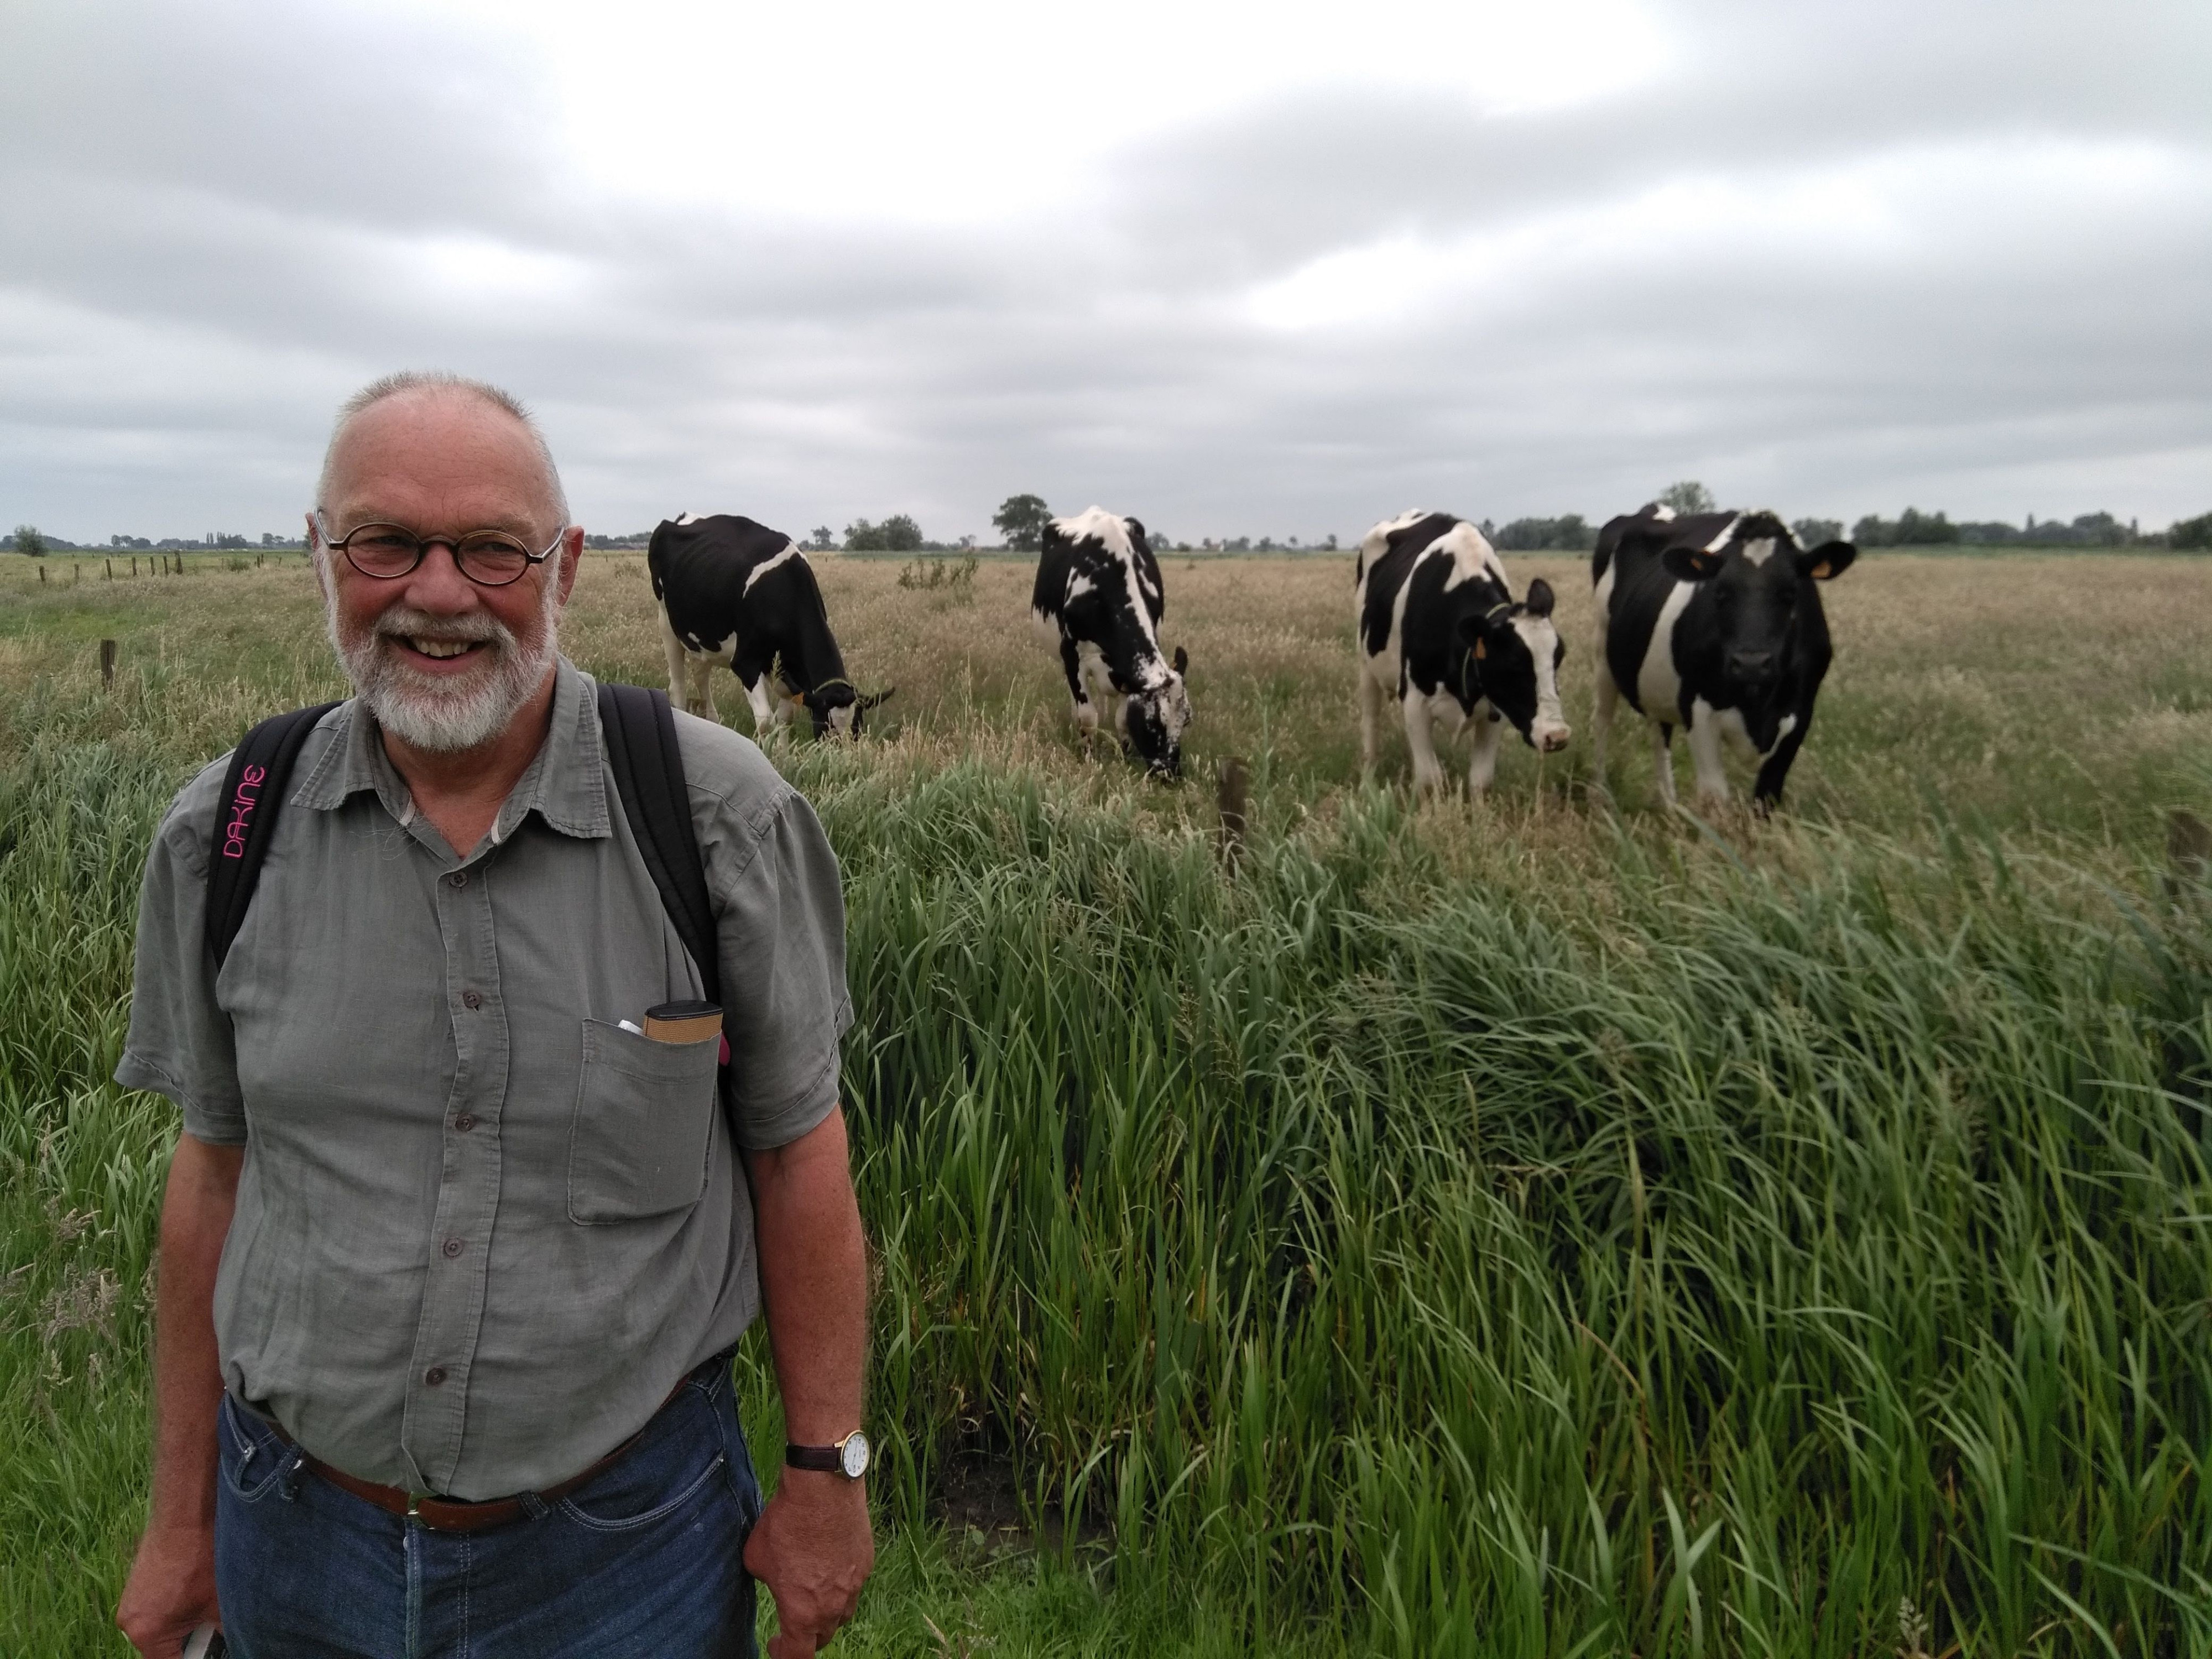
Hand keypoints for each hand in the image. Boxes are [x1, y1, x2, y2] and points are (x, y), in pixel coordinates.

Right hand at [116, 1521, 219, 1657]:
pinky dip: (175, 1605)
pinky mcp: (136, 1583)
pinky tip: (194, 1587)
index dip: (192, 1658)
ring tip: (204, 1601)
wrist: (187, 1515)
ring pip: (160, 1626)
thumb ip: (223, 1633)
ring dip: (183, 1621)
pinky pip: (156, 1606)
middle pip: (162, 1647)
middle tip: (212, 1625)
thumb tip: (234, 1640)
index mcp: (145, 1633)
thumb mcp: (219, 1604)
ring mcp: (130, 1600)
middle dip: (189, 1640)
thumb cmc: (202, 1559)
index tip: (209, 1649)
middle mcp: (129, 1621)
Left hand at [743, 1468, 872, 1656]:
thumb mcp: (756, 1559)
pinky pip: (854, 1585)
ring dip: (827, 1611)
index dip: (783, 1654)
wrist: (823, 1487)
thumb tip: (776, 1580)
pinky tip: (828, 1561)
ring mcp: (855, 1584)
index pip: (797, 1656)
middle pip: (822, 1637)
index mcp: (802, 1614)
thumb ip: (767, 1581)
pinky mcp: (866, 1562)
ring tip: (813, 1591)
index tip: (775, 1643)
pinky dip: (841, 1583)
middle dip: (805, 1634)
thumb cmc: (785, 1523)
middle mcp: (833, 1606)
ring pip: (842, 1613)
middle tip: (793, 1618)